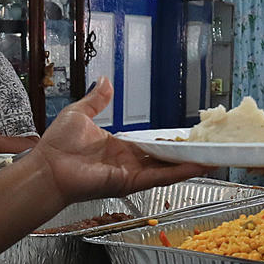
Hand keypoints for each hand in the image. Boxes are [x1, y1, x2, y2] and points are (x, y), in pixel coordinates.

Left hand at [31, 79, 204, 203]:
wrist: (47, 167)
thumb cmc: (57, 146)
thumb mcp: (80, 113)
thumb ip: (97, 100)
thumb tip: (105, 80)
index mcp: (119, 147)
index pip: (152, 143)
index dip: (171, 140)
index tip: (189, 134)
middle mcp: (128, 162)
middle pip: (165, 157)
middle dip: (188, 152)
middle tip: (211, 145)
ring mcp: (131, 174)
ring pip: (168, 168)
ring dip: (192, 163)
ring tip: (216, 157)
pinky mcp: (129, 182)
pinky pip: (159, 177)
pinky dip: (180, 172)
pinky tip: (200, 166)